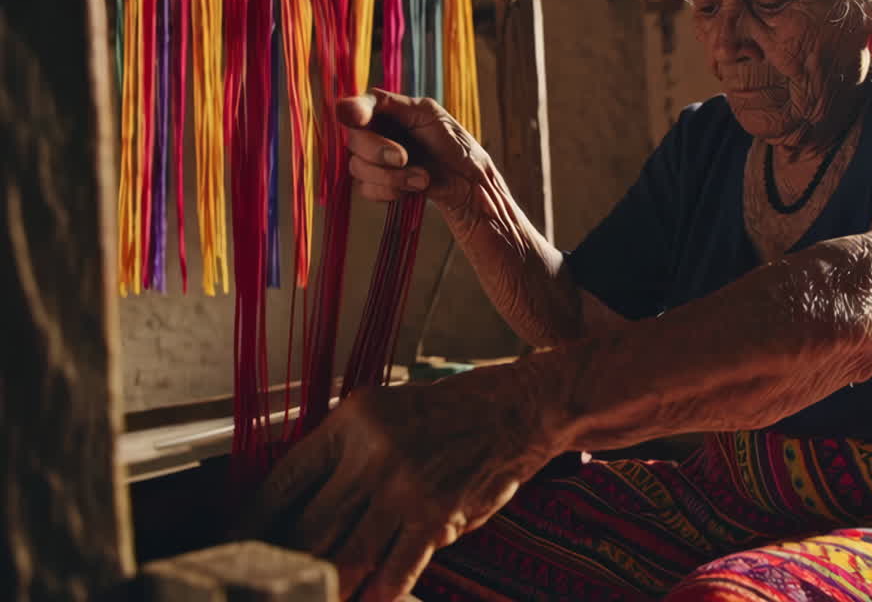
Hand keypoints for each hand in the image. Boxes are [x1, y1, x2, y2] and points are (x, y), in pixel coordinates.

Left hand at [247, 364, 564, 600]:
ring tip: (311, 596)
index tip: (236, 546)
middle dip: (285, 566)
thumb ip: (341, 455)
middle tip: (271, 583)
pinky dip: (377, 594)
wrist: (516, 407)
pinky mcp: (436, 515)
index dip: (254, 523)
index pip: (284, 481)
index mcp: (349, 422)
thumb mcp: (382, 412)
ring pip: (347, 557)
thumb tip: (294, 507)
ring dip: (327, 587)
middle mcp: (371, 454)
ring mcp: (404, 487)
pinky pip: (395, 571)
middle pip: (309, 529)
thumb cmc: (447, 412)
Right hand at [340, 89, 488, 215]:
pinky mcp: (378, 185)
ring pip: (358, 168)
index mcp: (384, 112)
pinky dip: (392, 191)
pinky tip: (415, 187)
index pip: (353, 109)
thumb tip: (347, 107)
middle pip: (353, 142)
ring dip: (392, 176)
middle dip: (379, 152)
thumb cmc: (452, 142)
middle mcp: (374, 134)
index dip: (352, 113)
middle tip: (405, 158)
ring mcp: (374, 161)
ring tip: (422, 177)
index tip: (360, 120)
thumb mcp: (427, 113)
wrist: (468, 180)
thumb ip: (390, 105)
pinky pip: (367, 190)